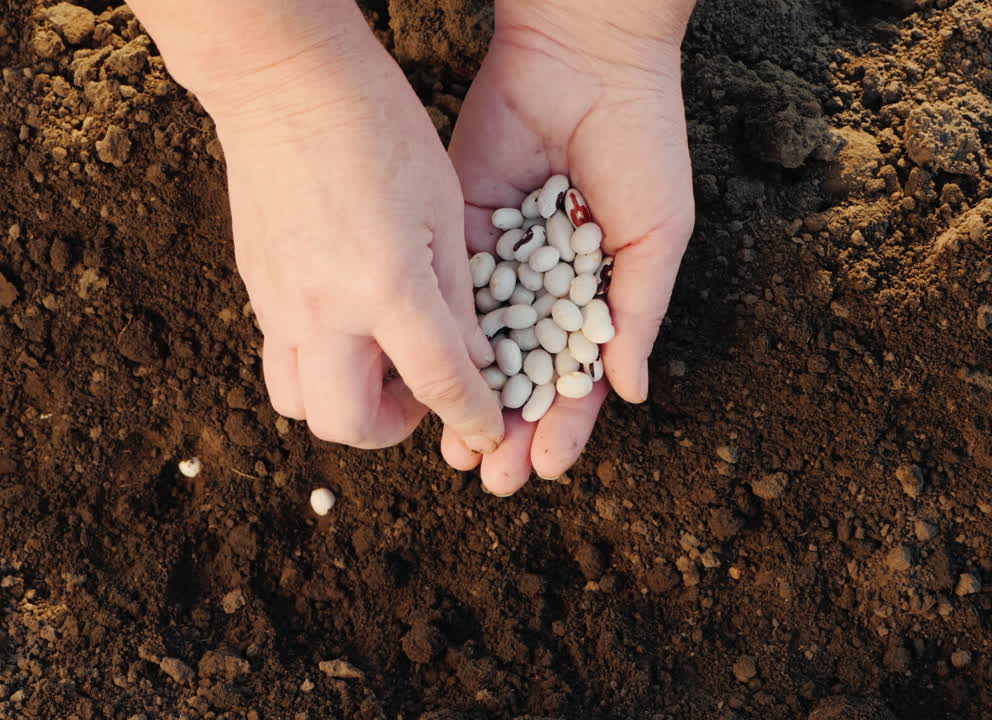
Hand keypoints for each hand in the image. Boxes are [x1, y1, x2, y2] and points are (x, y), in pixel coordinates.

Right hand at [211, 29, 505, 451]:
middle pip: (344, 423)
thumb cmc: (377, 126)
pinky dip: (316, 362)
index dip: (471, 417)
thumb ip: (457, 295)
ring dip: (342, 403)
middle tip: (421, 395)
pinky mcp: (253, 285)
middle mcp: (322, 309)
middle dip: (392, 428)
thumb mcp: (443, 206)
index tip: (486, 430)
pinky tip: (347, 322)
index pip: (437, 384)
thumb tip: (473, 358)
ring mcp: (277, 301)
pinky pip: (278, 353)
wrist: (283, 83)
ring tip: (379, 364)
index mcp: (385, 286)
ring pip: (295, 401)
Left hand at [440, 2, 695, 492]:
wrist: (584, 59)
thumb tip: (630, 394)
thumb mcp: (656, 235)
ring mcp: (502, 260)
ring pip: (482, 346)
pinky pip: (453, 293)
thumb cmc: (641, 143)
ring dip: (471, 400)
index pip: (578, 373)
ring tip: (458, 451)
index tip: (547, 468)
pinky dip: (444, 340)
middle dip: (509, 427)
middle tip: (492, 480)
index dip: (564, 422)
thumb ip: (637, 314)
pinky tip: (431, 382)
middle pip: (523, 371)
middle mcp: (546, 284)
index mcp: (598, 290)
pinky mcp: (462, 230)